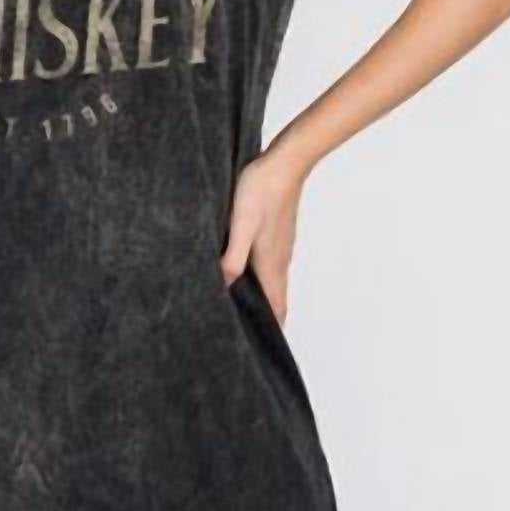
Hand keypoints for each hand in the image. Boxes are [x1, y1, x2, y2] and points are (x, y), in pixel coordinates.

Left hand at [220, 145, 312, 325]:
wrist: (286, 161)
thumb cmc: (262, 190)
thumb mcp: (241, 225)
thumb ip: (232, 257)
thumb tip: (223, 286)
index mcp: (271, 265)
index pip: (276, 310)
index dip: (270, 332)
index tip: (257, 349)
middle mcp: (279, 261)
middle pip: (274, 301)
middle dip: (263, 321)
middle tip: (242, 335)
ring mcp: (279, 248)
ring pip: (271, 284)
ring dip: (260, 300)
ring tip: (237, 310)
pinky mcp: (276, 236)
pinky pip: (268, 267)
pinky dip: (258, 280)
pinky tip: (241, 274)